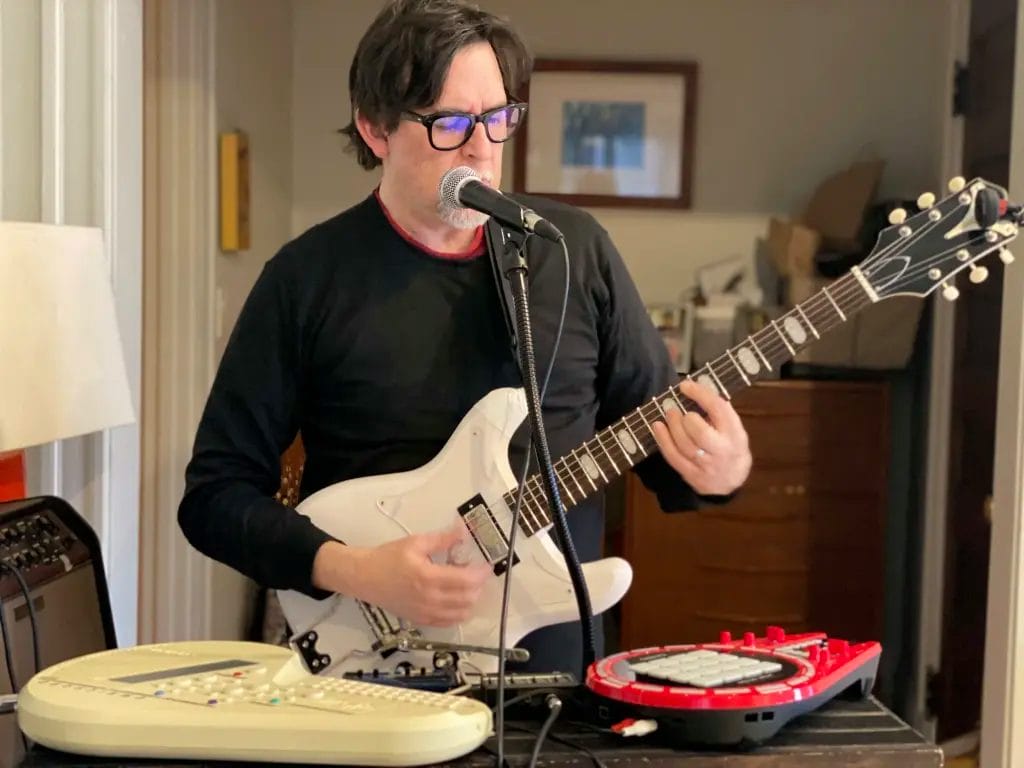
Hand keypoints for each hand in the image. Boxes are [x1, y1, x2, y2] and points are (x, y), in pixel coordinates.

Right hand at [314, 525, 490, 627]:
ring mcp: (425, 613)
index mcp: (429, 577)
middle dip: (479, 586)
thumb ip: (442, 539)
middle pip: (467, 598)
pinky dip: (459, 613)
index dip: (481, 573)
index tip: (487, 565)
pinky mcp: (420, 620)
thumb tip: (464, 531)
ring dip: (471, 600)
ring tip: (470, 586)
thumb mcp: (416, 542)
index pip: (466, 580)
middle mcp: (430, 599)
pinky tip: (459, 601)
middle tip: (479, 573)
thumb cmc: (388, 557)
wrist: (364, 577)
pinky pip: (448, 622)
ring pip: (461, 613)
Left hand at [651, 378, 751, 495]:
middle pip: (701, 433)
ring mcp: (706, 465)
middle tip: (676, 408)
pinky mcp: (691, 474)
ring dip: (672, 426)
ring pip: (685, 445)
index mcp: (735, 434)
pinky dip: (663, 440)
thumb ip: (719, 411)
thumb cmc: (730, 448)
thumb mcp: (734, 429)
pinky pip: (673, 457)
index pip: (719, 410)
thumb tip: (697, 387)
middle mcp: (722, 450)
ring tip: (668, 413)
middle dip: (686, 418)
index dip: (700, 394)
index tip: (685, 385)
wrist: (729, 484)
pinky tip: (657, 427)